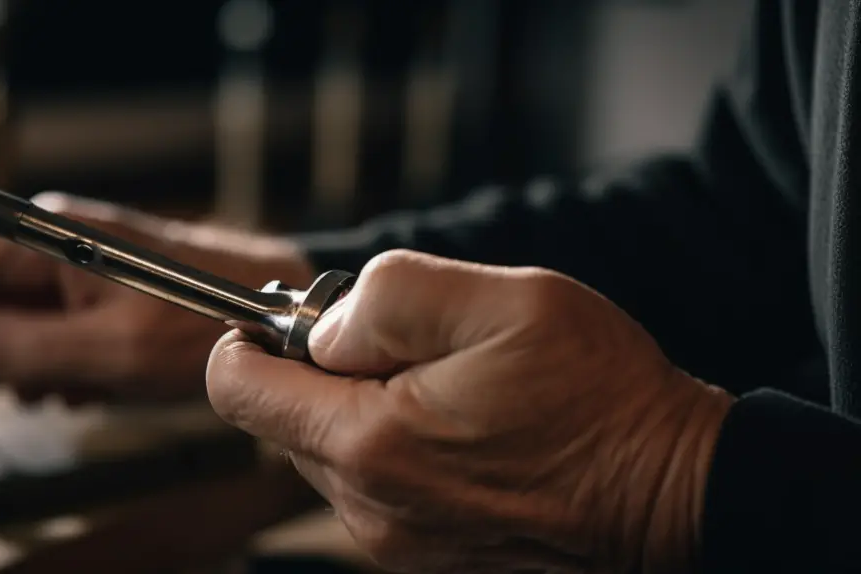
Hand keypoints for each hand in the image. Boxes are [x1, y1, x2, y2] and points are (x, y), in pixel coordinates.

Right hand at [0, 192, 314, 404]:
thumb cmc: (208, 320)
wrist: (275, 311)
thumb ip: (24, 348)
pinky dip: (48, 358)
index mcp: (52, 238)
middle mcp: (59, 241)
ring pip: (8, 309)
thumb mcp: (110, 349)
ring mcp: (81, 264)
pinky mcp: (103, 288)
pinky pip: (49, 322)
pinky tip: (75, 384)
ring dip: (7, 357)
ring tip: (42, 390)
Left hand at [206, 249, 733, 572]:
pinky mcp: (423, 557)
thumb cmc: (594, 392)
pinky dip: (395, 448)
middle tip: (406, 345)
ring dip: (364, 409)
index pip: (238, 390)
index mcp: (370, 443)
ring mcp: (394, 542)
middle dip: (322, 370)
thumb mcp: (498, 302)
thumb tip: (325, 330)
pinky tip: (463, 430)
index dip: (249, 340)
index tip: (290, 319)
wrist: (672, 491)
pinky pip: (373, 487)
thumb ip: (388, 300)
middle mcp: (368, 508)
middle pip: (284, 420)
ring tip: (448, 388)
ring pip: (329, 452)